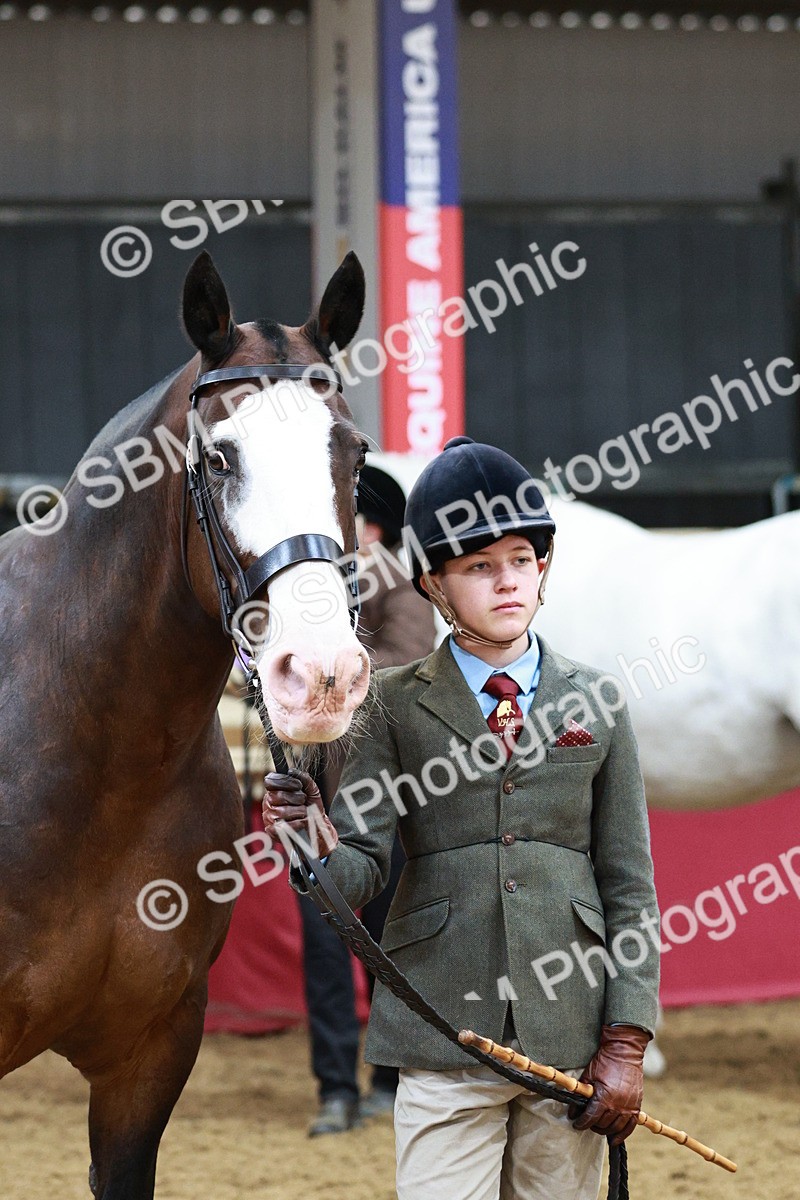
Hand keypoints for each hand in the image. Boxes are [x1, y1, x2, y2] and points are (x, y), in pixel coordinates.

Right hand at [261, 769, 338, 856]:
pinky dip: (298, 823)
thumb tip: (291, 771)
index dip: (286, 782)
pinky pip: (283, 826)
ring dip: (299, 812)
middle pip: (278, 796)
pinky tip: (302, 822)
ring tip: (304, 813)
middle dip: (297, 798)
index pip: (270, 781)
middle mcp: (268, 803)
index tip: (298, 786)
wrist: (317, 827)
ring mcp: (268, 817)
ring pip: (282, 811)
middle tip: (303, 802)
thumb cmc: (311, 807)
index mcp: (274, 790)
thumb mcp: (311, 790)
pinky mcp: (272, 831)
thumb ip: (303, 778)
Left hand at [569, 1024, 648, 1144]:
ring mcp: (629, 1107)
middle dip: (592, 1125)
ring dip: (605, 1130)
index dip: (581, 1123)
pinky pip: (630, 1126)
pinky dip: (622, 1134)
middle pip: (602, 1125)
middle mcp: (618, 1106)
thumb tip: (573, 1111)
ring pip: (615, 1128)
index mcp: (604, 1098)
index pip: (590, 1118)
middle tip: (586, 1122)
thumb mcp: (588, 1075)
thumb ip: (581, 1094)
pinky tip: (614, 1139)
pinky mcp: (636, 1106)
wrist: (624, 1051)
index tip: (576, 1124)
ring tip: (598, 1127)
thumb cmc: (604, 1061)